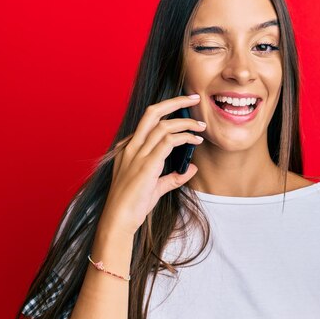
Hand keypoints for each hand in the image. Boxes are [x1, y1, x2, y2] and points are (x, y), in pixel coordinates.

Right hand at [99, 94, 205, 235]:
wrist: (118, 220)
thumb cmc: (132, 205)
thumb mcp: (156, 188)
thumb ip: (173, 177)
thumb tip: (191, 169)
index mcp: (128, 149)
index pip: (148, 121)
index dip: (168, 112)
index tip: (185, 109)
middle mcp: (131, 147)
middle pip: (152, 112)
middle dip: (175, 101)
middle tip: (193, 98)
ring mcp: (137, 154)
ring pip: (163, 125)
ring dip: (186, 123)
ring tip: (201, 127)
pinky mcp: (146, 164)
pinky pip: (167, 141)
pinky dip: (184, 138)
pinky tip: (195, 141)